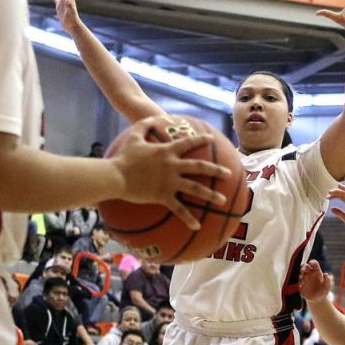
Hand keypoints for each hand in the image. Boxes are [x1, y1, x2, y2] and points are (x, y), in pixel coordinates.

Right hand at [109, 120, 230, 230]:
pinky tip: (198, 226)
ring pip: (195, 189)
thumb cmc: (122, 157)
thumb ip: (145, 125)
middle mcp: (172, 166)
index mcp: (167, 151)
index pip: (189, 143)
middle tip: (229, 174)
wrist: (115, 176)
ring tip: (222, 201)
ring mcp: (169, 182)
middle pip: (200, 167)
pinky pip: (179, 209)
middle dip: (216, 170)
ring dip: (210, 195)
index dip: (201, 140)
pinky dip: (189, 218)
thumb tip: (155, 118)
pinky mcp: (163, 196)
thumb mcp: (133, 136)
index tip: (211, 140)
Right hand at [299, 261, 333, 302]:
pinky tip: (301, 285)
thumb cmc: (323, 291)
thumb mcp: (327, 287)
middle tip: (303, 271)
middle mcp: (309, 273)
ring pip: (300, 273)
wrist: (317, 299)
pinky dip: (299, 282)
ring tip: (302, 278)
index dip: (312, 262)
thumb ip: (327, 281)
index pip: (314, 264)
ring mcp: (304, 278)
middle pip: (305, 266)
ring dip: (300, 274)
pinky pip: (298, 281)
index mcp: (316, 271)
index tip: (311, 263)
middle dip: (303, 267)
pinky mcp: (300, 284)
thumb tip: (326, 274)